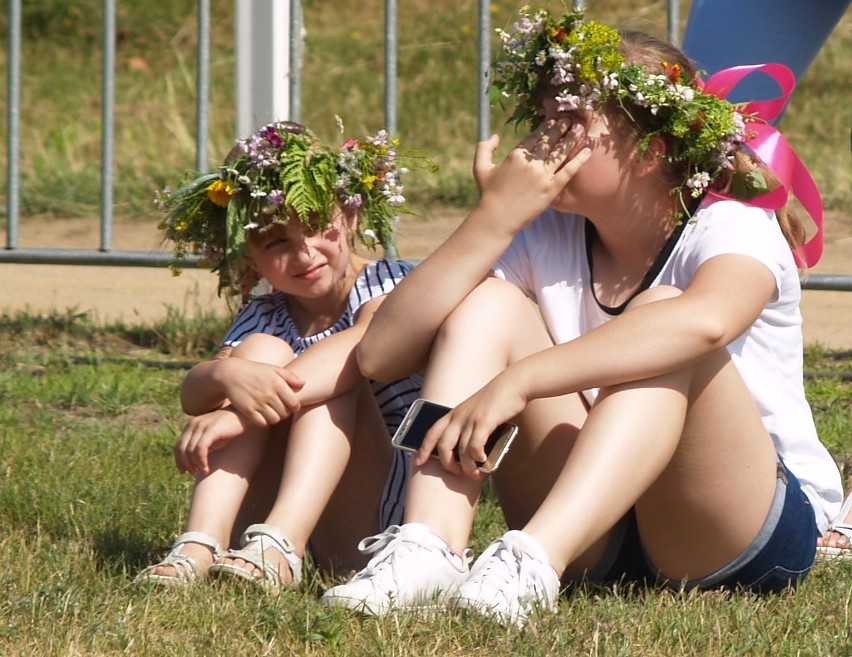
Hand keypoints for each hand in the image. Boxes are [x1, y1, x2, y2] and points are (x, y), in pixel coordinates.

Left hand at [173, 407, 251, 475]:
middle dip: (184, 464)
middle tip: (192, 474)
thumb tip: (194, 462)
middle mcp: (193, 424)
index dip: (178, 460)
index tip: (184, 471)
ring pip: (189, 450)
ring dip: (194, 464)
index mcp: (191, 425)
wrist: (245, 416)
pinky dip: (201, 461)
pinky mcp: (210, 429)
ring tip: (203, 472)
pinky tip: (206, 468)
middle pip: (181, 449)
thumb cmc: (230, 429)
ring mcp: (201, 426)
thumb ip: (202, 446)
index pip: (178, 445)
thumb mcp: (212, 438)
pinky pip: (200, 449)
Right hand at [217, 357, 303, 425]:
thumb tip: (303, 383)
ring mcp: (258, 402)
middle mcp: (269, 393)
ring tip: (270, 412)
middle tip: (279, 408)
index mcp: (277, 383)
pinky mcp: (247, 410)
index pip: (294, 404)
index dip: (294, 407)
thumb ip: (289, 376)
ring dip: (274, 418)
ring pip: (274, 420)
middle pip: (285, 413)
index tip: (290, 406)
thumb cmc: (254, 371)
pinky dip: (263, 421)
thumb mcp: (272, 369)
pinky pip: (261, 423)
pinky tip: (261, 415)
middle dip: (284, 412)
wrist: (230, 373)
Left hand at [415, 370, 528, 478]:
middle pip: (443, 446)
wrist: (513, 383)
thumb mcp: (475, 411)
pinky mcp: (485, 421)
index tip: (418, 462)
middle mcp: (459, 416)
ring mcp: (471, 419)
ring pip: (461, 451)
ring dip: (467, 467)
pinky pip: (475, 446)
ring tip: (475, 474)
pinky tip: (483, 461)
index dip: (423, 449)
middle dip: (447, 464)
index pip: (432, 432)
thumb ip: (469, 426)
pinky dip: (478, 457)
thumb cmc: (497, 399)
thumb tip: (469, 450)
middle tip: (455, 472)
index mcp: (454, 413)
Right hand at [473, 119, 590, 230]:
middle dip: (561, 127)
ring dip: (572, 138)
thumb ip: (484, 148)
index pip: (534, 136)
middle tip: (570, 119)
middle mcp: (531, 163)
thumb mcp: (480, 168)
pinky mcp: (551, 189)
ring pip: (561, 152)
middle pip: (550, 140)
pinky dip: (579, 160)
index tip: (553, 121)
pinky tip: (587, 151)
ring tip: (580, 129)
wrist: (497, 218)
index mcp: (515, 155)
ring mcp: (542, 175)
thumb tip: (496, 136)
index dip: (545, 127)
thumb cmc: (487, 194)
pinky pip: (568, 171)